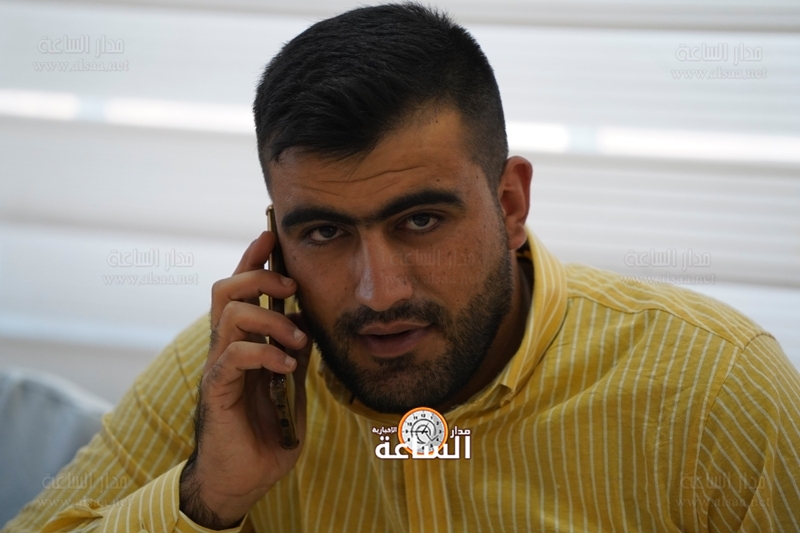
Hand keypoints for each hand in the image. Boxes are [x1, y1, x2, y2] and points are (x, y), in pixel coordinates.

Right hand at [179, 231, 310, 528]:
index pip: (242, 290)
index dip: (254, 259)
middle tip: (291, 286)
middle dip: (258, 275)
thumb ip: (294, 350)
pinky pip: (234, 356)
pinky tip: (287, 366)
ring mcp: (219, 368)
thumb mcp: (290, 383)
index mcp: (243, 342)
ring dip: (271, 319)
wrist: (244, 478)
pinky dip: (266, 352)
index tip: (272, 234)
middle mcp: (225, 348)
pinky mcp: (217, 391)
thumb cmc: (265, 430)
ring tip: (298, 342)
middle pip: (224, 289)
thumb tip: (308, 319)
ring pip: (230, 314)